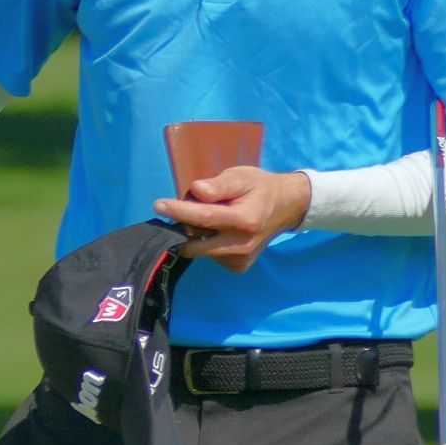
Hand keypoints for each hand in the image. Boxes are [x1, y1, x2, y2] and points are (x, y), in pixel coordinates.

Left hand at [156, 165, 309, 273]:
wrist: (287, 207)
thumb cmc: (259, 188)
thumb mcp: (241, 177)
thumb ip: (219, 185)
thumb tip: (196, 191)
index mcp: (246, 220)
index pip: (205, 218)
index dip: (179, 212)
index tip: (158, 205)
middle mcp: (243, 245)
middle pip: (195, 242)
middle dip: (185, 226)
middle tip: (192, 208)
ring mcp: (241, 259)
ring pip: (200, 250)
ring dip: (197, 235)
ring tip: (214, 218)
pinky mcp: (238, 267)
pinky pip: (209, 256)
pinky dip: (207, 243)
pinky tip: (220, 232)